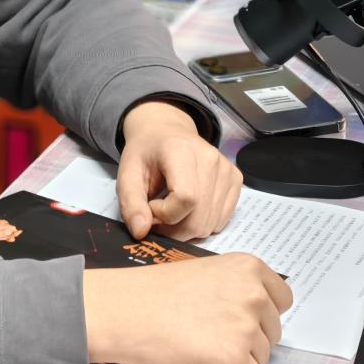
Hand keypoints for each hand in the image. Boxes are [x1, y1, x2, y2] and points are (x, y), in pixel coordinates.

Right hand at [82, 253, 292, 363]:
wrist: (124, 310)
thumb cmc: (154, 293)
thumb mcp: (206, 272)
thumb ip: (236, 287)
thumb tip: (256, 311)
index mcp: (248, 268)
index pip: (282, 299)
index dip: (262, 313)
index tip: (243, 317)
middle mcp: (254, 294)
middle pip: (273, 331)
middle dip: (249, 337)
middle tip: (212, 331)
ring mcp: (246, 327)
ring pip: (262, 356)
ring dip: (237, 356)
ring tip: (202, 342)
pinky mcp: (234, 358)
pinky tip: (203, 358)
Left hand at [117, 100, 242, 239]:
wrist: (166, 133)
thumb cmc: (146, 153)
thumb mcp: (127, 174)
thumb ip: (130, 203)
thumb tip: (141, 231)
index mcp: (182, 150)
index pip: (185, 198)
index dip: (164, 213)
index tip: (151, 205)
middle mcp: (210, 158)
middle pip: (199, 218)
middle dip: (173, 229)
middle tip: (157, 215)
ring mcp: (227, 169)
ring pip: (210, 224)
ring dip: (186, 228)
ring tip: (171, 208)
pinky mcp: (236, 179)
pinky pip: (220, 221)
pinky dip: (201, 223)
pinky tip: (188, 208)